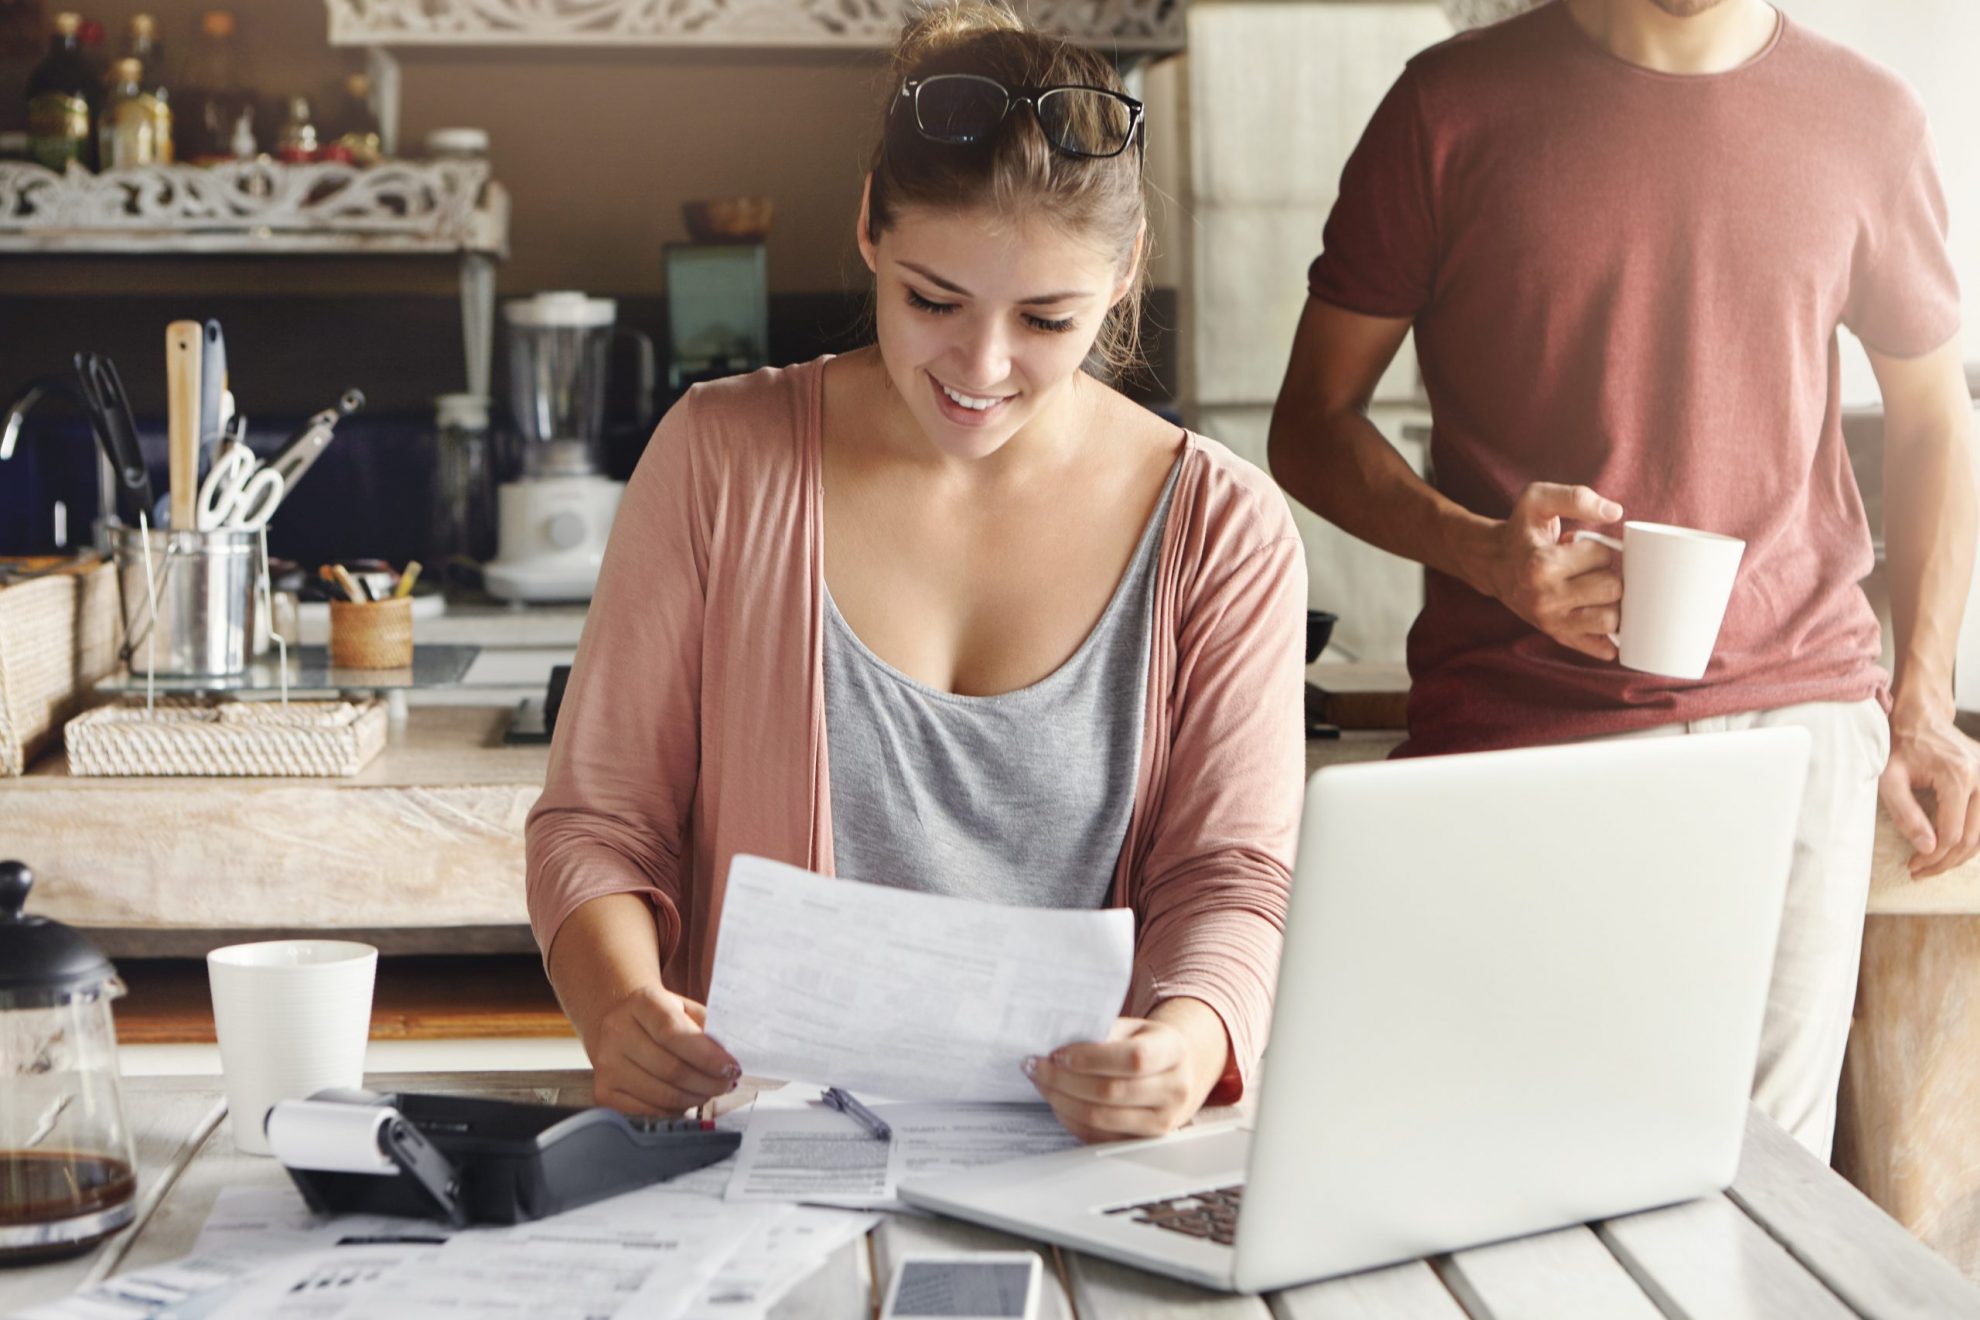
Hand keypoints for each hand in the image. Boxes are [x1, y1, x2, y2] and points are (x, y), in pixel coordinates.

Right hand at [583, 984, 739, 1115]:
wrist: (620, 1022)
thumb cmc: (660, 1017)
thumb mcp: (684, 1008)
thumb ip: (707, 1027)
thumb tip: (732, 1058)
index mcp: (642, 1003)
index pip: (674, 1033)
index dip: (707, 1056)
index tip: (731, 1067)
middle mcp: (617, 1031)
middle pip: (670, 1069)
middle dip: (708, 1082)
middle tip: (728, 1083)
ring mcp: (607, 1064)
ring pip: (661, 1094)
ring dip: (695, 1098)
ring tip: (712, 1091)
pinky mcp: (604, 1091)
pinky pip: (648, 1111)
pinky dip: (675, 1110)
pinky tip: (688, 1100)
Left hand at [1025, 1005, 1223, 1142]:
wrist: (1175, 1071)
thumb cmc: (1146, 1044)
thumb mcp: (1132, 1028)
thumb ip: (1102, 1032)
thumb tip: (1056, 1043)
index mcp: (1173, 1051)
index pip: (1133, 1058)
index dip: (1090, 1058)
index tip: (1057, 1053)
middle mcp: (1174, 1089)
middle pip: (1111, 1091)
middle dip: (1064, 1079)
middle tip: (1036, 1066)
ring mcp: (1162, 1121)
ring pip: (1100, 1117)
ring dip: (1061, 1100)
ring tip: (1041, 1082)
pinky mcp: (1142, 1141)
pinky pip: (1098, 1136)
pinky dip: (1070, 1118)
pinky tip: (1056, 1100)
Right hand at [1474, 483, 1624, 661]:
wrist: (1492, 563)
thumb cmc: (1521, 530)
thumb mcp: (1538, 500)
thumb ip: (1575, 497)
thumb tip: (1615, 512)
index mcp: (1541, 565)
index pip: (1602, 555)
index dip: (1600, 547)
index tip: (1583, 547)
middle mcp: (1545, 598)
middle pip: (1612, 588)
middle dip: (1608, 573)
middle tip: (1591, 568)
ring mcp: (1551, 621)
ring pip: (1611, 620)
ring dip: (1612, 601)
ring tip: (1597, 588)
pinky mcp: (1557, 635)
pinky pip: (1599, 647)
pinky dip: (1610, 637)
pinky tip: (1603, 616)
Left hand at [1882, 705, 1979, 877]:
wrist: (1920, 717)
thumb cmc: (1899, 746)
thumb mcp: (1889, 778)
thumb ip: (1906, 813)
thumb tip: (1927, 848)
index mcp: (1958, 776)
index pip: (1952, 833)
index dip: (1933, 857)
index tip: (1913, 866)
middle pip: (1973, 838)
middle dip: (1947, 861)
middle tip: (1921, 872)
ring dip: (1961, 855)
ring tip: (1933, 864)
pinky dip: (1971, 839)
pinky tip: (1949, 848)